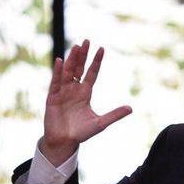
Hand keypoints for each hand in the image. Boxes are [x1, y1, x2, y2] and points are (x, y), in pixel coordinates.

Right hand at [41, 39, 132, 165]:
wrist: (64, 142)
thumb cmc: (81, 133)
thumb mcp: (100, 123)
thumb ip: (114, 115)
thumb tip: (131, 108)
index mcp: (85, 93)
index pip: (91, 73)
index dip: (96, 62)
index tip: (101, 49)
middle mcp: (74, 90)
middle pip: (78, 68)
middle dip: (83, 55)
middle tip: (87, 41)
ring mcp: (63, 92)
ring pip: (68, 72)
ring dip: (71, 60)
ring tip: (76, 47)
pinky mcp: (52, 98)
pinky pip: (55, 82)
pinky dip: (57, 72)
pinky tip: (60, 61)